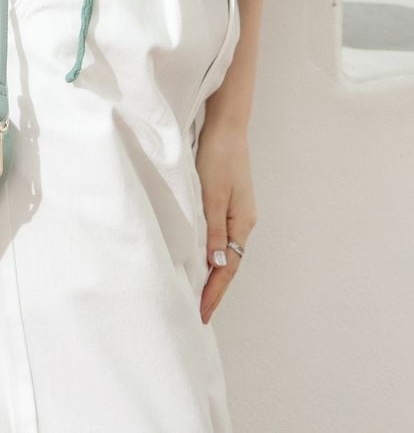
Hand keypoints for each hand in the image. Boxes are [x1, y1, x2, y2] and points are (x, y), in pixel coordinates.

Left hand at [195, 120, 257, 323]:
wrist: (226, 126)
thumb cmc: (218, 156)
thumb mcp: (212, 195)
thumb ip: (213, 230)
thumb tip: (215, 265)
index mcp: (242, 222)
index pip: (227, 267)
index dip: (214, 292)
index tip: (202, 314)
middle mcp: (242, 220)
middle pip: (229, 262)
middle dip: (215, 288)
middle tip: (199, 312)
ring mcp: (237, 210)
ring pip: (225, 249)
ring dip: (213, 272)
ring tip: (198, 293)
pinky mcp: (228, 200)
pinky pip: (221, 235)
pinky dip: (211, 251)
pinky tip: (201, 257)